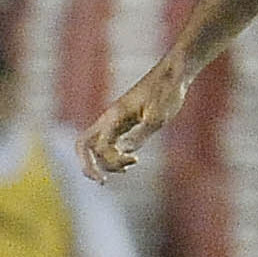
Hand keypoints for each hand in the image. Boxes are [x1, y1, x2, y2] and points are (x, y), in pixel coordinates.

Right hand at [79, 62, 188, 180]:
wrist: (174, 75)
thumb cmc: (167, 92)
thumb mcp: (158, 116)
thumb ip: (140, 135)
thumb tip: (127, 150)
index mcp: (114, 116)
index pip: (98, 145)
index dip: (110, 160)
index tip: (134, 161)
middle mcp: (110, 118)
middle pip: (83, 145)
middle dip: (88, 165)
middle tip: (102, 182)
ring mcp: (116, 120)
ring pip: (96, 146)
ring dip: (105, 162)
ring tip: (127, 168)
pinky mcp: (125, 122)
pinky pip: (109, 142)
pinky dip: (113, 155)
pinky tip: (130, 160)